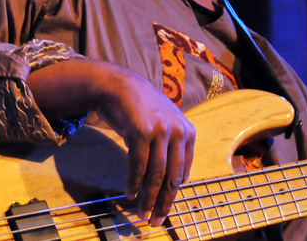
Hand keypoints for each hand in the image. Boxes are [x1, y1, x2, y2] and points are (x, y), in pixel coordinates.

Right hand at [28, 59, 195, 225]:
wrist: (118, 86)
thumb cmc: (140, 109)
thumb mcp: (163, 125)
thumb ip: (170, 149)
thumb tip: (169, 185)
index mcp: (188, 132)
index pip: (183, 172)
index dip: (174, 194)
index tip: (165, 209)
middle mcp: (177, 131)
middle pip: (172, 177)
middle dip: (164, 202)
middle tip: (156, 220)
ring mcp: (160, 131)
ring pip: (156, 174)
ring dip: (147, 197)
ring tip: (141, 212)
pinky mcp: (141, 131)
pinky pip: (138, 165)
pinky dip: (133, 183)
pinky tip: (129, 193)